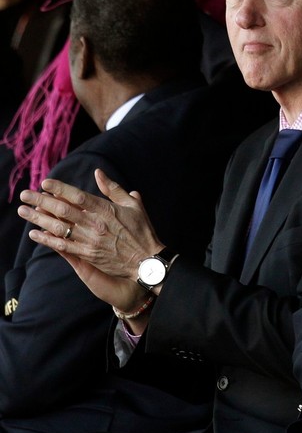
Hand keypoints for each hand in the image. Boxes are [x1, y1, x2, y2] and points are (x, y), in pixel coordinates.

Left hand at [18, 169, 164, 283]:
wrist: (146, 260)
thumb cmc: (142, 231)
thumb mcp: (133, 205)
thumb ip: (114, 189)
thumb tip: (98, 173)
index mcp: (107, 210)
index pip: (78, 196)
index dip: (60, 189)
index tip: (45, 183)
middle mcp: (96, 224)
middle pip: (63, 210)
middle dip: (41, 201)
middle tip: (24, 194)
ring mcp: (90, 240)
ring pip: (59, 228)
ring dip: (38, 219)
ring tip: (23, 211)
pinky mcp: (87, 254)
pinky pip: (62, 246)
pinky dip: (47, 239)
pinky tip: (35, 234)